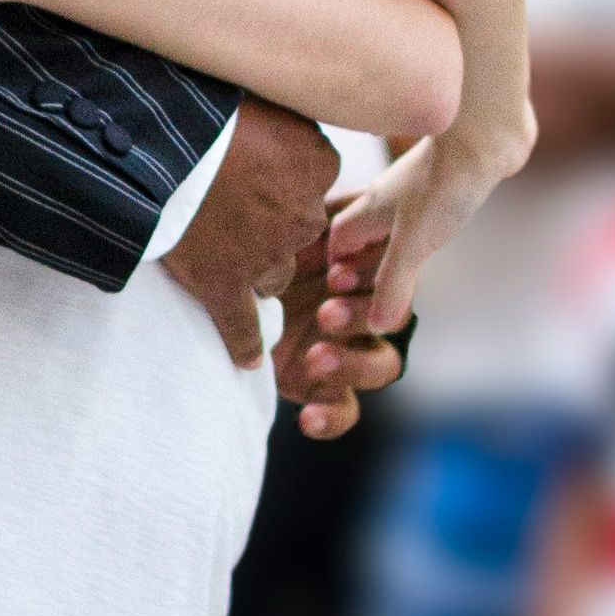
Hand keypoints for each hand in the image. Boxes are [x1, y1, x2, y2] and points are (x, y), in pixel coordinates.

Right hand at [163, 97, 336, 370]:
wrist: (148, 148)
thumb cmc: (196, 110)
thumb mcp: (252, 95)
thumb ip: (276, 112)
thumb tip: (278, 110)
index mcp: (314, 160)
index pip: (316, 171)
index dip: (286, 169)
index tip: (259, 160)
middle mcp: (302, 211)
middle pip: (300, 225)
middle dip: (274, 219)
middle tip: (234, 198)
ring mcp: (266, 253)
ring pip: (276, 272)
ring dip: (257, 263)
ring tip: (220, 245)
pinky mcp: (226, 284)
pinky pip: (242, 323)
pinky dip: (244, 343)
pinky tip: (248, 359)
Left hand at [271, 219, 405, 438]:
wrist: (223, 288)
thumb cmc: (257, 248)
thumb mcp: (282, 231)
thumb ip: (315, 217)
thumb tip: (328, 197)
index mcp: (361, 271)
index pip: (388, 275)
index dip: (369, 277)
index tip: (333, 273)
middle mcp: (363, 312)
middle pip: (391, 320)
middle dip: (360, 317)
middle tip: (325, 314)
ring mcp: (350, 351)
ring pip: (381, 365)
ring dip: (354, 363)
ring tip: (317, 358)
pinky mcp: (327, 388)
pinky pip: (345, 410)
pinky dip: (332, 418)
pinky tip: (308, 418)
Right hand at [326, 103, 534, 332]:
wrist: (485, 132)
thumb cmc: (443, 183)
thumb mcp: (413, 243)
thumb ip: (392, 284)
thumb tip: (377, 326)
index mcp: (370, 208)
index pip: (336, 237)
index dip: (335, 262)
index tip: (339, 288)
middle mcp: (387, 196)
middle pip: (362, 228)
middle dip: (361, 257)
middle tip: (367, 285)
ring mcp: (415, 188)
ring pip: (392, 219)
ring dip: (391, 244)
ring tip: (401, 268)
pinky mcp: (444, 183)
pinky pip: (422, 210)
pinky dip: (420, 230)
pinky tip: (435, 236)